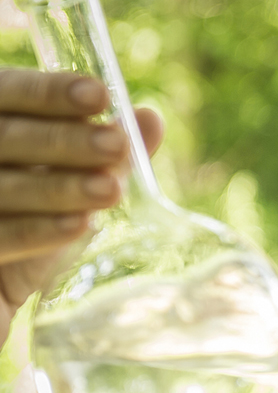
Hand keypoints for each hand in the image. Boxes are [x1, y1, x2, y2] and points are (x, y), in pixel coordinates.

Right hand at [0, 69, 162, 347]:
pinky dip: (40, 230)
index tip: (100, 95)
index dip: (49, 92)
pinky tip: (79, 225)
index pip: (6, 94)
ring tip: (111, 188)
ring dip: (61, 186)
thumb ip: (104, 153)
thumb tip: (149, 118)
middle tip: (116, 144)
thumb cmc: (32, 228)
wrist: (0, 300)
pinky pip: (0, 238)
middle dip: (65, 139)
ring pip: (2, 187)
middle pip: (5, 138)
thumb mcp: (71, 188)